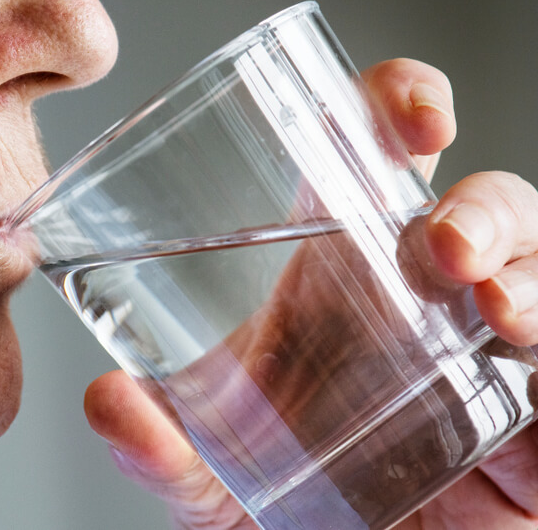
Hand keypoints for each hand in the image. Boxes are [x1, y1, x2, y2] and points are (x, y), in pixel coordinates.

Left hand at [83, 58, 537, 528]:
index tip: (411, 114)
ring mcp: (483, 362)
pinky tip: (529, 371)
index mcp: (337, 281)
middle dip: (482, 206)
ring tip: (489, 306)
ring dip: (528, 275)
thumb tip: (106, 402)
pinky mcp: (530, 436)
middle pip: (480, 210)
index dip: (397, 112)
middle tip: (442, 244)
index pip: (371, 163)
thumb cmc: (272, 503)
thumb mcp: (206, 473)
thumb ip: (158, 446)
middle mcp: (419, 306)